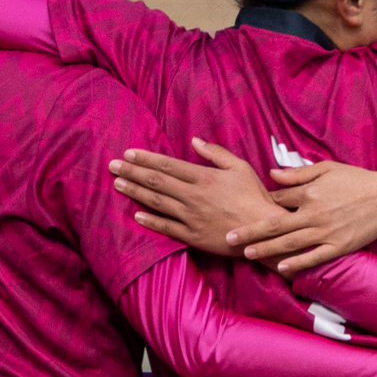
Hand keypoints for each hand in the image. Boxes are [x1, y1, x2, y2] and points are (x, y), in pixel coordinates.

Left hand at [109, 140, 271, 255]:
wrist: (264, 230)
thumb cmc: (254, 196)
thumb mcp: (240, 167)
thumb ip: (215, 153)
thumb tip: (195, 140)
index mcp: (203, 177)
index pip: (167, 165)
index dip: (145, 159)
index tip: (128, 153)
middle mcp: (193, 196)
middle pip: (156, 182)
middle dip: (132, 172)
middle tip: (112, 166)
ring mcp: (191, 217)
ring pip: (157, 202)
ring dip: (135, 192)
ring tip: (118, 184)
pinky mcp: (193, 236)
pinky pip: (167, 227)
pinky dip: (150, 220)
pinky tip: (136, 214)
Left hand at [236, 161, 376, 273]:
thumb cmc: (357, 179)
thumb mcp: (326, 168)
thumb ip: (297, 173)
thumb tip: (271, 174)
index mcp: (309, 192)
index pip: (276, 200)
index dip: (259, 206)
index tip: (243, 210)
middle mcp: (313, 213)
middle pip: (274, 224)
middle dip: (249, 232)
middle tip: (228, 238)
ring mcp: (326, 231)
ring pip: (289, 243)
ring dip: (266, 249)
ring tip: (246, 254)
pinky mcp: (339, 246)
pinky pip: (314, 257)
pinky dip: (297, 263)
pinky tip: (282, 268)